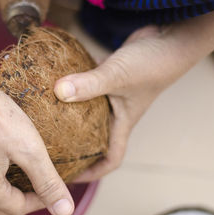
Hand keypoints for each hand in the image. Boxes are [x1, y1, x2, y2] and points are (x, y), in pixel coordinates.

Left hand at [54, 25, 206, 181]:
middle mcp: (116, 113)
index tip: (69, 177)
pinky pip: (86, 88)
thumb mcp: (118, 76)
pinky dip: (72, 88)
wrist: (169, 37)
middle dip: (74, 146)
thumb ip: (89, 84)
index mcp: (122, 123)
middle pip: (94, 139)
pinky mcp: (107, 78)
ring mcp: (111, 95)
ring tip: (44, 118)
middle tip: (48, 147)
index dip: (93, 173)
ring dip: (69, 115)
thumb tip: (58, 92)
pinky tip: (54, 84)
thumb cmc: (153, 63)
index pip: (111, 159)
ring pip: (87, 112)